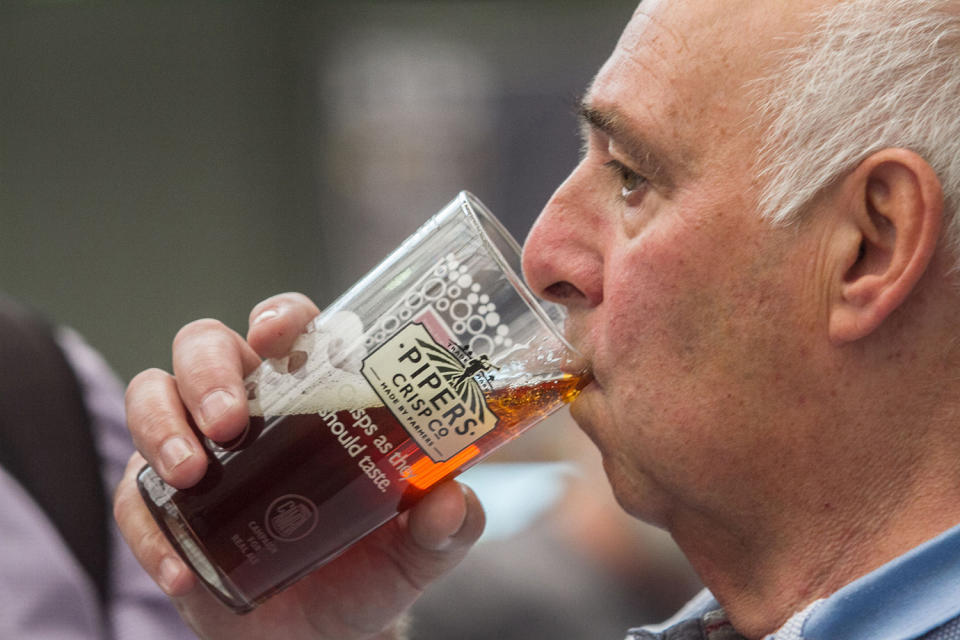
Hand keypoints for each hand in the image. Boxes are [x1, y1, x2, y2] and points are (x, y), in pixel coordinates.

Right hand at [114, 293, 484, 638]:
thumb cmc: (369, 566)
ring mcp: (198, 451)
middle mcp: (248, 408)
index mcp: (311, 395)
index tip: (277, 333)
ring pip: (151, 395)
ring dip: (160, 427)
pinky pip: (133, 498)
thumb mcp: (417, 550)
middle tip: (230, 421)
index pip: (288, 328)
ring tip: (191, 474)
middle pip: (206, 346)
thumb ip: (445, 529)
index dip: (279, 316)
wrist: (325, 634)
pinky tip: (179, 570)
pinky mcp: (163, 508)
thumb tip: (453, 502)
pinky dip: (147, 529)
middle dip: (208, 371)